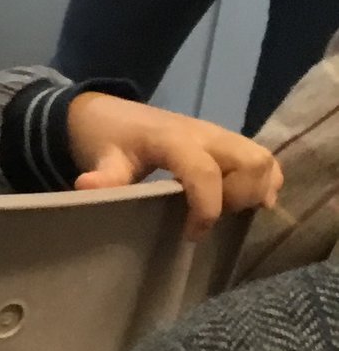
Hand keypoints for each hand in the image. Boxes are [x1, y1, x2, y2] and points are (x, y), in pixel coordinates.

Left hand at [67, 91, 282, 237]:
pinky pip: (262, 159)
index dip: (206, 208)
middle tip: (213, 218)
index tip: (192, 235)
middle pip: (252, 163)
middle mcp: (207, 134)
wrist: (108, 115)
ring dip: (255, 190)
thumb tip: (87, 187)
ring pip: (263, 160)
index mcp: (174, 139)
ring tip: (228, 210)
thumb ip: (104, 176)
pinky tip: (245, 202)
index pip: (205, 172)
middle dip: (240, 198)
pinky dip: (263, 182)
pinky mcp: (227, 142)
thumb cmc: (106, 139)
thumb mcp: (101, 158)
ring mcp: (220, 136)